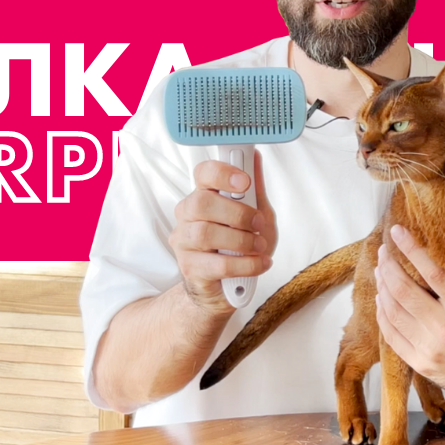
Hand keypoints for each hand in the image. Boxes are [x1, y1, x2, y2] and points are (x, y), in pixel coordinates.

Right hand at [169, 151, 277, 313]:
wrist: (229, 287)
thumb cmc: (240, 246)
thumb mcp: (256, 215)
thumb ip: (254, 191)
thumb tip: (255, 158)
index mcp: (204, 195)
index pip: (202, 173)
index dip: (222, 173)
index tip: (244, 182)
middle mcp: (188, 215)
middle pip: (202, 202)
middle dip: (237, 213)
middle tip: (258, 224)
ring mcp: (184, 241)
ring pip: (206, 233)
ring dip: (241, 240)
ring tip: (259, 247)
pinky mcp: (189, 268)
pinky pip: (217, 264)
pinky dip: (246, 264)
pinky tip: (260, 263)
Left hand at [375, 224, 444, 411]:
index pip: (430, 271)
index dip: (409, 248)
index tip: (396, 231)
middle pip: (402, 290)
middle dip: (388, 266)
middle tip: (383, 251)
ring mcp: (431, 349)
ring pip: (392, 312)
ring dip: (382, 288)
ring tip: (381, 271)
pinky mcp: (422, 365)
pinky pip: (392, 337)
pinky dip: (383, 316)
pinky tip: (381, 300)